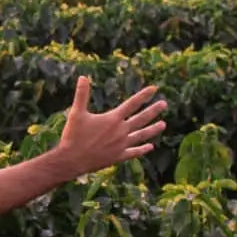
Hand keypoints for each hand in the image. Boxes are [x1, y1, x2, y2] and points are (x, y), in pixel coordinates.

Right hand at [51, 76, 166, 175]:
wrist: (72, 160)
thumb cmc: (73, 135)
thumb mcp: (76, 113)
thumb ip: (82, 95)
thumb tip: (82, 77)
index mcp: (113, 119)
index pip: (132, 104)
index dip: (143, 96)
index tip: (154, 89)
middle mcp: (120, 131)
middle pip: (141, 119)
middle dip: (153, 110)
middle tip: (164, 104)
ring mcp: (121, 145)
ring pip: (141, 135)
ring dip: (153, 129)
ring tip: (163, 124)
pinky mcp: (118, 157)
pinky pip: (134, 152)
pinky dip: (142, 149)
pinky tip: (150, 147)